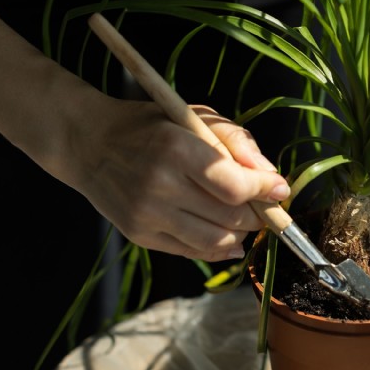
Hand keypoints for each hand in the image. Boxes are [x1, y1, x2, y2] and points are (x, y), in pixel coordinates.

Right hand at [72, 101, 289, 261]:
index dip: (265, 192)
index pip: (235, 187)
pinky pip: (192, 252)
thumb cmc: (153, 126)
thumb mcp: (195, 117)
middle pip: (230, 218)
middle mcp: (159, 185)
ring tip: (245, 219)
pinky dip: (219, 249)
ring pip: (216, 241)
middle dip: (258, 214)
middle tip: (264, 205)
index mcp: (176, 149)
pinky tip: (229, 238)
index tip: (280, 189)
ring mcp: (147, 215)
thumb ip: (237, 143)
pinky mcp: (139, 235)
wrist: (89, 143)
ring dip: (241, 234)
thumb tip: (272, 180)